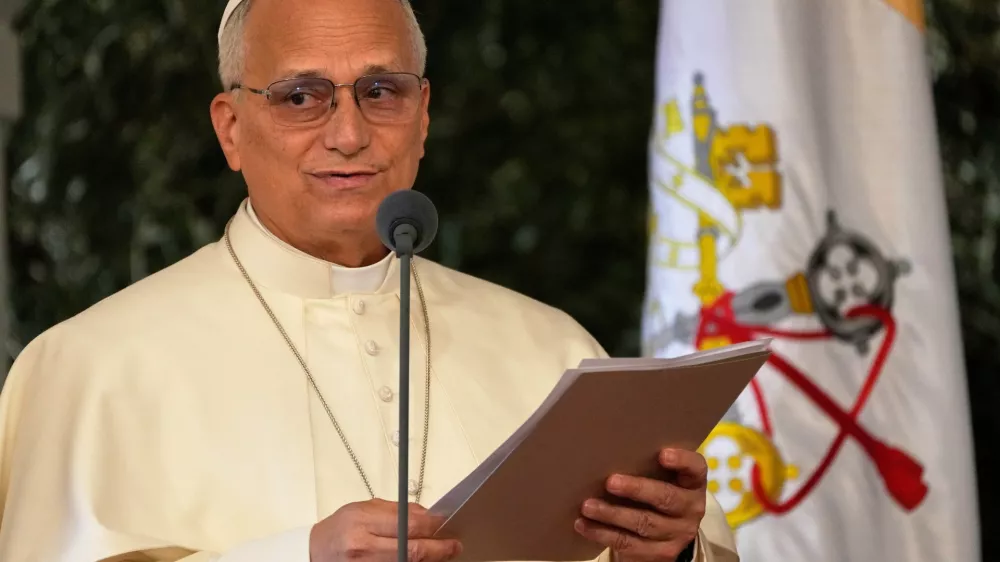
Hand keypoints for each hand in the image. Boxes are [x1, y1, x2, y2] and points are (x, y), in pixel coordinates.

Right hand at [310, 499, 462, 561]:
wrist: (316, 552)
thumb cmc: (339, 529)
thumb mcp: (364, 509)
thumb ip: (397, 510)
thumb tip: (428, 514)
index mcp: (363, 524)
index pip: (409, 524)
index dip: (434, 526)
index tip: (446, 524)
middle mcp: (364, 549)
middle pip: (412, 550)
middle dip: (438, 548)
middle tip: (453, 545)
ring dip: (429, 561)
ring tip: (441, 554)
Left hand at [574, 448, 707, 561]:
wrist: (667, 534)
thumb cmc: (657, 491)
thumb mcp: (662, 477)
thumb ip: (647, 464)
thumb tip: (606, 448)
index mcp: (693, 483)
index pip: (695, 468)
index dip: (682, 460)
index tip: (663, 454)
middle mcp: (691, 509)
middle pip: (666, 498)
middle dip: (637, 489)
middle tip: (610, 482)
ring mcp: (677, 534)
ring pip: (643, 524)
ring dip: (612, 514)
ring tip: (588, 505)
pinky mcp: (660, 554)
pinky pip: (629, 544)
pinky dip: (602, 533)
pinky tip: (583, 524)